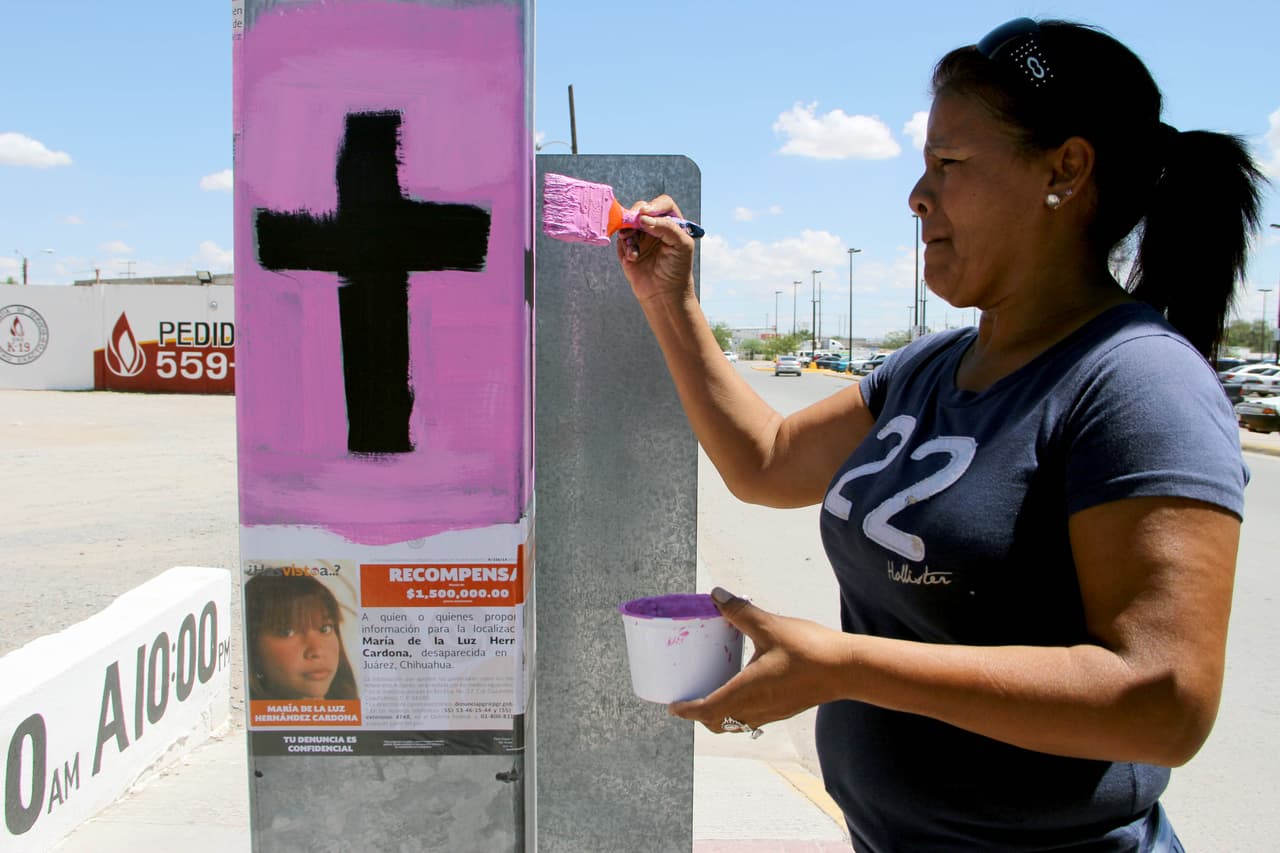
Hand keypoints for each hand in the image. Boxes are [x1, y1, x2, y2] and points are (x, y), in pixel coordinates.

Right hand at [614, 194, 695, 303]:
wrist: (664, 295)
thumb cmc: (678, 270)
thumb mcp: (681, 245)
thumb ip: (666, 227)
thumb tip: (643, 218)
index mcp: (672, 223)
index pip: (663, 204)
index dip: (654, 205)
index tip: (646, 213)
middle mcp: (655, 227)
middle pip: (641, 209)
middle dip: (636, 215)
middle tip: (634, 224)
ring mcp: (641, 237)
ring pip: (628, 222)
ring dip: (628, 231)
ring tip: (632, 244)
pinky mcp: (628, 248)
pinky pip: (621, 239)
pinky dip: (625, 245)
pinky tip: (633, 258)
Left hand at [669, 587, 852, 733]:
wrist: (848, 669)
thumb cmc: (808, 649)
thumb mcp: (769, 626)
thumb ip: (740, 611)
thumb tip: (716, 595)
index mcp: (747, 692)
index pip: (708, 711)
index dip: (687, 711)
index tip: (673, 707)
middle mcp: (757, 708)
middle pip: (720, 723)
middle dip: (702, 716)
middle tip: (689, 700)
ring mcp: (773, 712)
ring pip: (738, 723)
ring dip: (721, 715)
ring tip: (713, 694)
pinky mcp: (786, 709)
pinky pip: (754, 717)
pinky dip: (740, 711)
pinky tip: (745, 689)